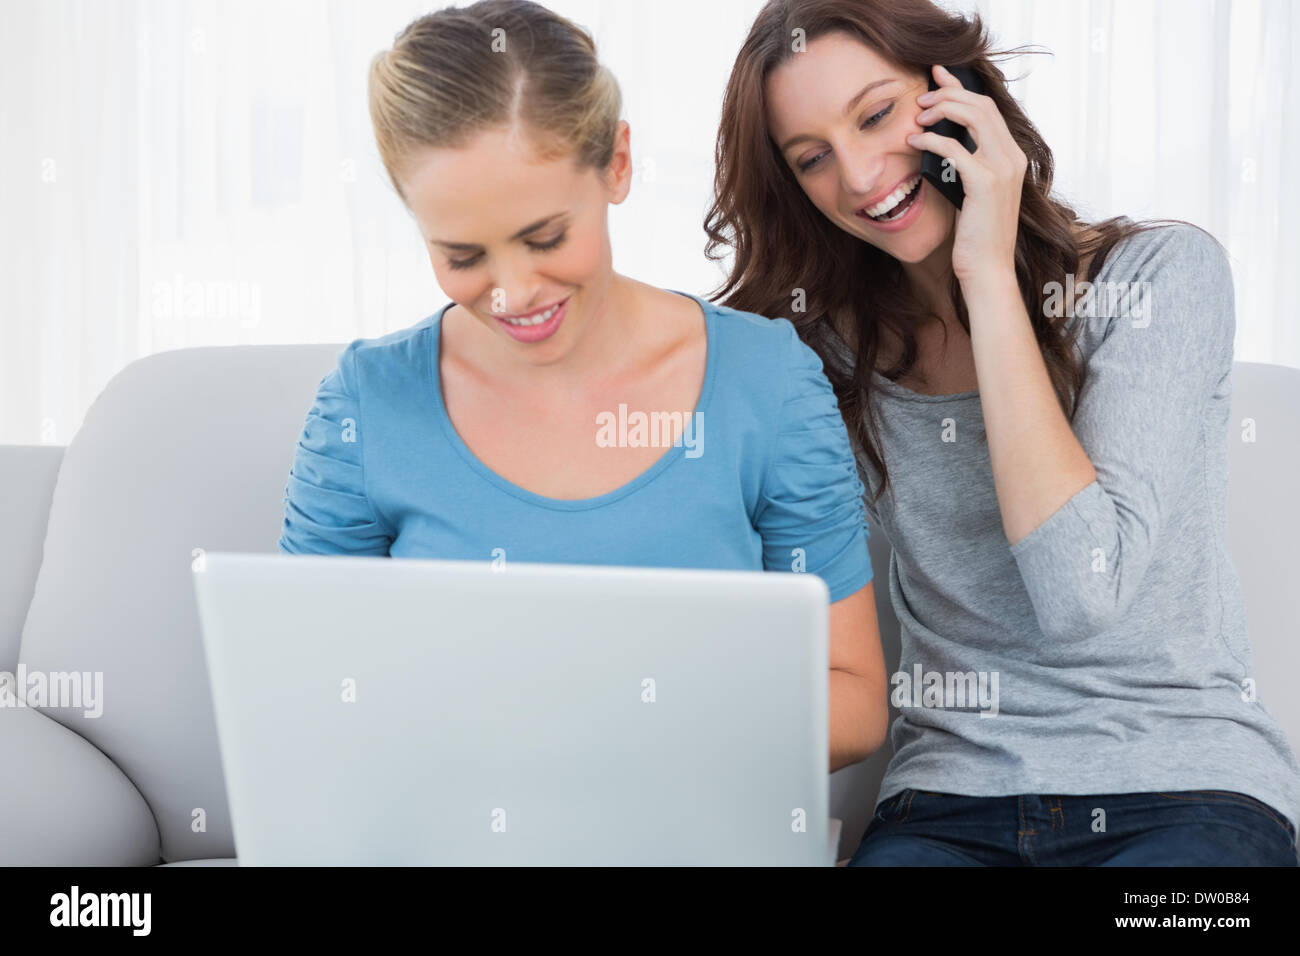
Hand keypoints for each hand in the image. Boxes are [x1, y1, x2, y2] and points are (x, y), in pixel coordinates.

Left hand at [906, 64, 1026, 285]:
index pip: (989, 109)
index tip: (939, 76)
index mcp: (1012, 156)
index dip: (963, 88)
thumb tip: (942, 142)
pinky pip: (954, 149)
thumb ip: (967, 165)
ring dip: (940, 110)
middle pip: (981, 105)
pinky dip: (931, 141)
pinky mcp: (985, 183)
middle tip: (921, 99)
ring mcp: (1002, 168)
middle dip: (949, 94)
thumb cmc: (977, 234)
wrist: (988, 268)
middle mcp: (1012, 157)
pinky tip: (914, 143)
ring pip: (973, 117)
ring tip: (917, 117)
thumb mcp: (973, 192)